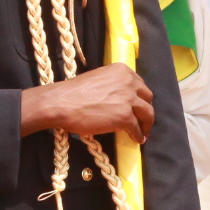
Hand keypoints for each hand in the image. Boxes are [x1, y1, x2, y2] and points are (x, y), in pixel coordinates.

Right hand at [20, 63, 154, 141]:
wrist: (62, 103)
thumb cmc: (73, 92)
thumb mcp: (99, 79)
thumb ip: (112, 85)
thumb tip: (117, 98)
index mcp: (122, 70)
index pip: (140, 84)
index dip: (140, 97)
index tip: (137, 105)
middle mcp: (129, 82)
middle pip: (147, 97)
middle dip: (145, 109)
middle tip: (142, 118)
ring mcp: (128, 100)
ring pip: (148, 113)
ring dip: (146, 123)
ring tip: (143, 131)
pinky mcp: (125, 117)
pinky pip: (137, 128)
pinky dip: (138, 135)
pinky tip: (137, 139)